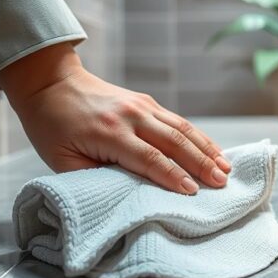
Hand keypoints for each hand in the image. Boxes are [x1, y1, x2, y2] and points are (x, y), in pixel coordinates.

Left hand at [0, 43, 229, 193]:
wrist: (51, 83)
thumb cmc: (53, 127)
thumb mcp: (62, 160)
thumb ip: (93, 177)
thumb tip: (126, 192)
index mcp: (108, 132)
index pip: (148, 158)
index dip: (172, 177)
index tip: (192, 193)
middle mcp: (130, 115)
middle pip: (174, 142)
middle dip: (200, 164)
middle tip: (222, 183)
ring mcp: (141, 104)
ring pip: (182, 128)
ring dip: (206, 149)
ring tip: (226, 168)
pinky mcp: (146, 101)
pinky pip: (177, 120)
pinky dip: (198, 136)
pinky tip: (212, 149)